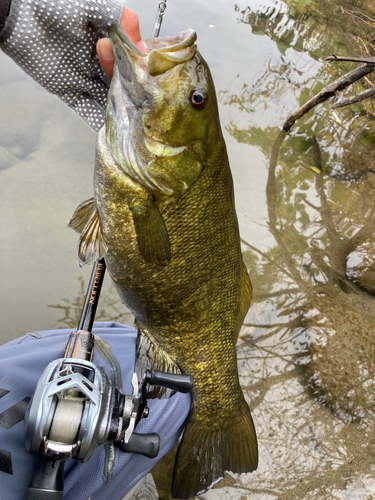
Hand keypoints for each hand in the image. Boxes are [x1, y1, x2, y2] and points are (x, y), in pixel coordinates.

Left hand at [0, 0, 143, 129]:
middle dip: (130, 93)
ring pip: (107, 98)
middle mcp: (98, 61)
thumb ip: (122, 21)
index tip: (148, 81)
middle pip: (121, 83)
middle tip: (138, 101)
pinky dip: (98, 120)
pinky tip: (112, 128)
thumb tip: (143, 49)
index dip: (141, 72)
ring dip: (119, 110)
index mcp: (109, 41)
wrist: (17, 15)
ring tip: (133, 121)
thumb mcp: (95, 5)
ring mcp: (83, 77)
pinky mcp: (67, 91)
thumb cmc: (53, 4)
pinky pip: (86, 109)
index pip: (132, 61)